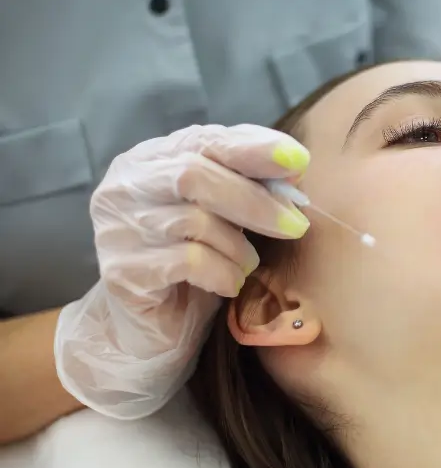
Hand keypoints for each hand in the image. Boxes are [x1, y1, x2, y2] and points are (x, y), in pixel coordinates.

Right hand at [55, 124, 312, 419]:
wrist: (153, 327)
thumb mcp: (226, 214)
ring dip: (238, 246)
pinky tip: (230, 284)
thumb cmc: (197, 259)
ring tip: (249, 264)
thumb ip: (250, 182)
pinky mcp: (121, 273)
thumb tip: (295, 163)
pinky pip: (187, 263)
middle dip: (254, 200)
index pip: (204, 140)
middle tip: (295, 225)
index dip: (252, 148)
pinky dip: (223, 272)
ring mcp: (116, 229)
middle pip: (193, 175)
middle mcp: (124, 186)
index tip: (298, 160)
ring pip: (193, 221)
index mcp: (151, 159)